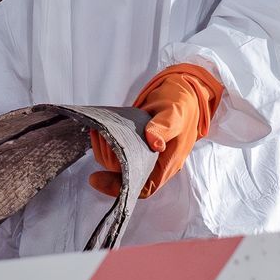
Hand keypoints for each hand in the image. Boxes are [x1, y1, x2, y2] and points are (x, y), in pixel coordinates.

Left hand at [89, 64, 222, 198]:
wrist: (183, 92)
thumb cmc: (182, 104)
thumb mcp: (174, 113)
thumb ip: (164, 127)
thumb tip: (154, 142)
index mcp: (169, 162)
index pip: (144, 187)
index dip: (120, 187)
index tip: (97, 178)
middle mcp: (156, 163)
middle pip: (128, 175)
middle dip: (109, 159)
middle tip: (100, 137)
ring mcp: (146, 154)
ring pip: (120, 164)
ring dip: (105, 151)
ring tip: (98, 132)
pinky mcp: (138, 144)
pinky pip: (120, 152)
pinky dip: (107, 144)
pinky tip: (101, 131)